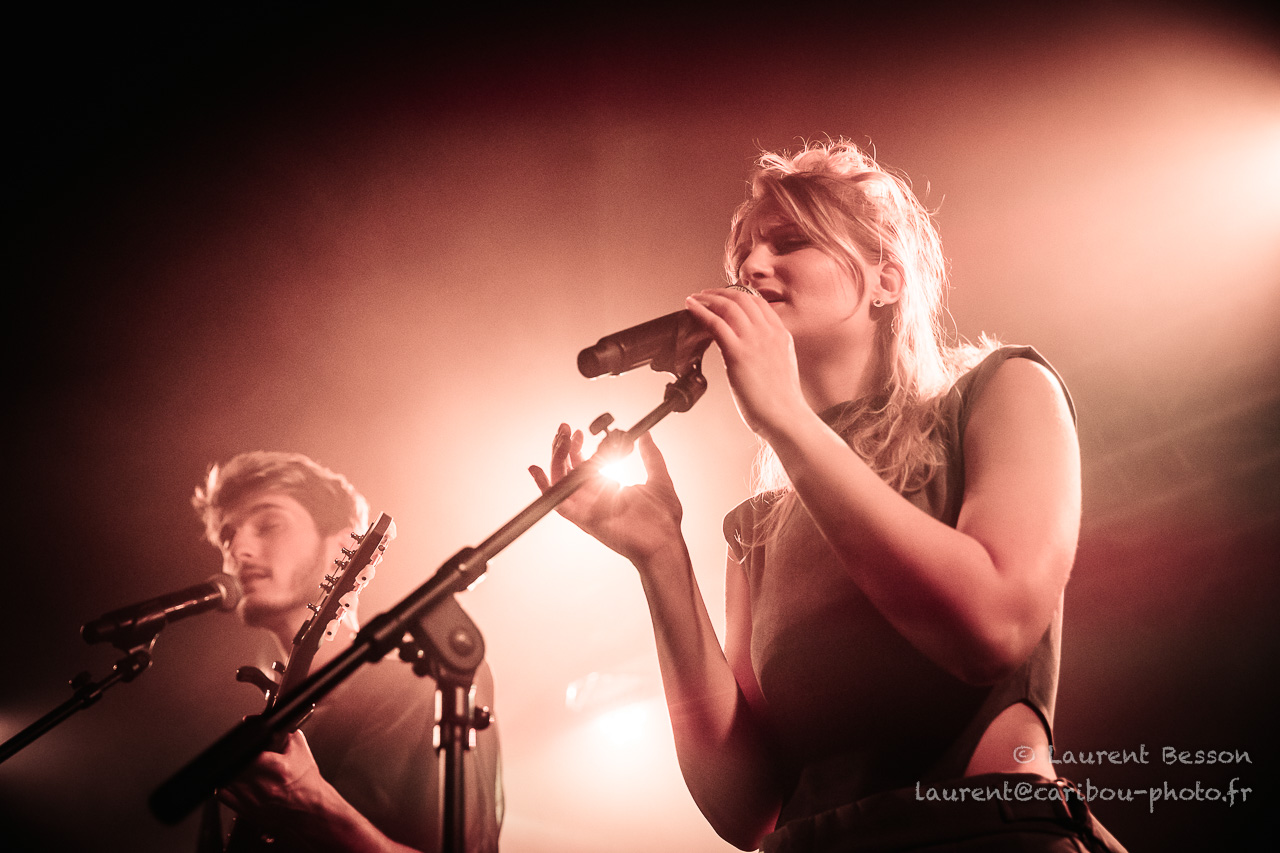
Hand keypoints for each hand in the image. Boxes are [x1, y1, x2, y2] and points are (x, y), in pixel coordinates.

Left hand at [217, 729, 328, 821]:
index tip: (247, 741)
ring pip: (226, 778)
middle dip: (239, 756)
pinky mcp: (246, 811)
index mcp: (277, 769)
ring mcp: (252, 800)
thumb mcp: (300, 750)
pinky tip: (237, 781)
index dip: (245, 743)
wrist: (310, 811)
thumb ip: (285, 730)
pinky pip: (223, 794)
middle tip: (247, 755)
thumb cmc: (307, 783)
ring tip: (243, 767)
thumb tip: (267, 719)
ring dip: (231, 770)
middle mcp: (263, 786)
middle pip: (235, 764)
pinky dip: (225, 784)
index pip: (249, 751)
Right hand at [529, 424, 683, 563]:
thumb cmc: (664, 519)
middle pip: (568, 469)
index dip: (578, 447)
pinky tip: (537, 469)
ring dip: (556, 457)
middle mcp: (593, 497)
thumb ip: (650, 455)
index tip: (580, 432)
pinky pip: (557, 503)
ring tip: (560, 439)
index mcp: (608, 488)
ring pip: (560, 480)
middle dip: (563, 447)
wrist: (664, 541)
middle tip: (565, 428)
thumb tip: (645, 434)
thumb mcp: (658, 477)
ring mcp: (587, 508)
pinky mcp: (584, 518)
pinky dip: (544, 486)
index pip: (583, 465)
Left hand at [685, 288, 808, 440]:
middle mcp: (769, 333)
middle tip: (705, 294)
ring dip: (708, 299)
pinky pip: (715, 323)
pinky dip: (701, 311)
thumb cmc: (782, 402)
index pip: (759, 303)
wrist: (786, 417)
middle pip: (742, 299)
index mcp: (781, 335)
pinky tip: (691, 308)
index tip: (724, 296)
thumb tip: (752, 353)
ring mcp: (754, 341)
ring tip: (695, 299)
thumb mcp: (781, 366)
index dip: (738, 295)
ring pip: (728, 307)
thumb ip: (769, 352)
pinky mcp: (738, 354)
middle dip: (721, 293)